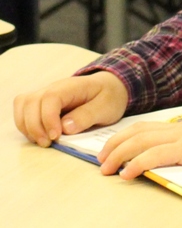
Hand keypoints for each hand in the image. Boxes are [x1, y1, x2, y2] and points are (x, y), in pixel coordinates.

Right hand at [13, 71, 127, 146]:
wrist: (110, 88)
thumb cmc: (109, 96)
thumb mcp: (106, 107)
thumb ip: (87, 116)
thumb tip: (65, 128)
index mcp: (72, 86)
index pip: (50, 97)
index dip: (48, 118)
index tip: (56, 136)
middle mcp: (55, 87)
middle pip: (31, 101)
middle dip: (35, 126)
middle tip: (49, 143)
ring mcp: (46, 94)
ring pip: (23, 105)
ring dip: (27, 126)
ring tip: (43, 141)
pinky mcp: (42, 103)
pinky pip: (24, 110)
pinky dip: (26, 125)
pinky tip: (40, 136)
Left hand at [97, 112, 181, 179]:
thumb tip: (179, 153)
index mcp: (180, 127)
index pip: (145, 127)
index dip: (124, 135)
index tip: (111, 147)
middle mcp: (176, 129)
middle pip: (137, 132)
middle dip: (114, 144)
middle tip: (100, 160)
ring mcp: (179, 137)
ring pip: (140, 141)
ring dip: (118, 154)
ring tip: (106, 169)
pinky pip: (155, 155)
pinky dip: (137, 164)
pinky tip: (126, 174)